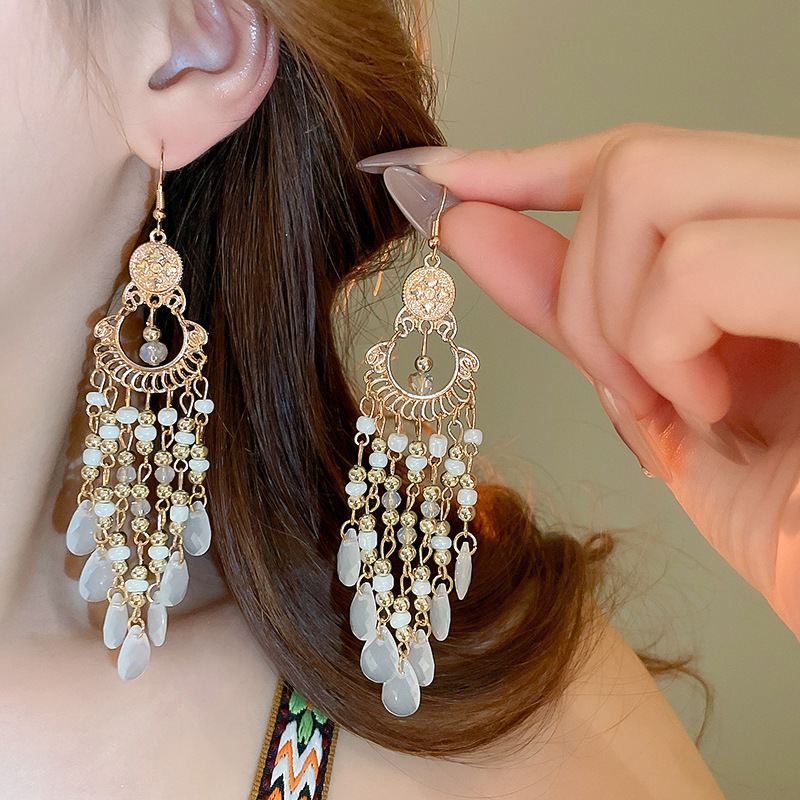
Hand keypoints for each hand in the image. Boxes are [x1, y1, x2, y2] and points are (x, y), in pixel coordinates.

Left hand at [358, 123, 799, 638]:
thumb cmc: (784, 509)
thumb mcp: (655, 397)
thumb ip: (570, 307)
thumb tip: (474, 227)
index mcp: (769, 233)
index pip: (637, 156)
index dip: (528, 164)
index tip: (448, 181)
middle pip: (632, 163)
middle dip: (582, 289)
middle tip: (622, 387)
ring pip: (645, 191)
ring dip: (620, 327)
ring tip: (682, 408)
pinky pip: (693, 266)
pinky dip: (667, 351)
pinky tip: (718, 410)